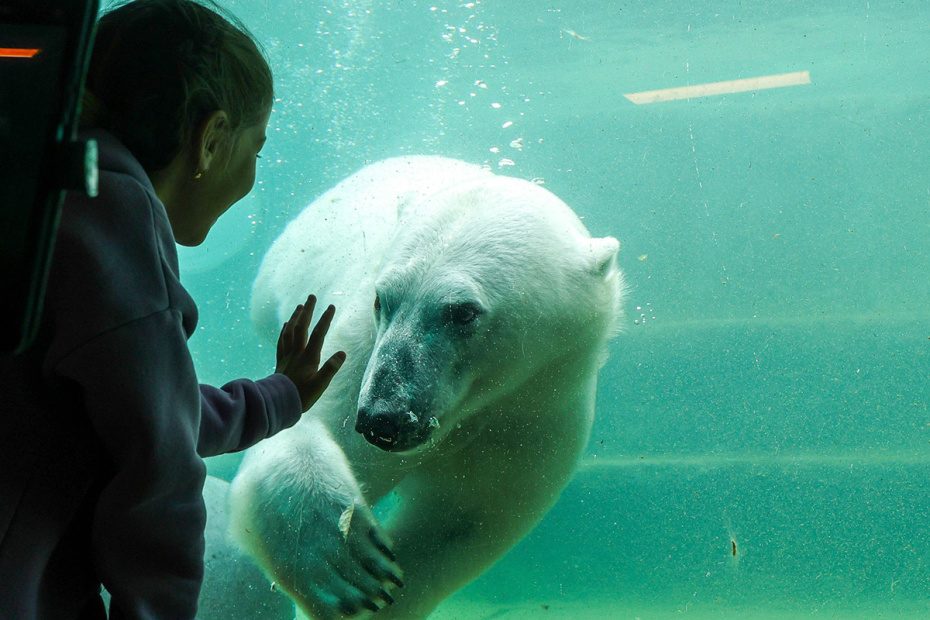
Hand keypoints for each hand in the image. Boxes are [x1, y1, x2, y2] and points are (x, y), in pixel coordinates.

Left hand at [276, 294, 345, 411]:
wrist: (278, 404)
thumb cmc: (302, 396)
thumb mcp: (320, 385)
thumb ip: (331, 369)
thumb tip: (343, 353)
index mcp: (308, 357)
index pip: (318, 334)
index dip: (325, 320)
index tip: (331, 306)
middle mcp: (297, 353)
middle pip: (301, 327)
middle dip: (308, 311)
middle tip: (311, 296)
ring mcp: (287, 356)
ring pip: (290, 332)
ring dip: (295, 317)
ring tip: (300, 306)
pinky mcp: (280, 361)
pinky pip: (281, 342)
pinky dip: (284, 331)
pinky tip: (286, 324)